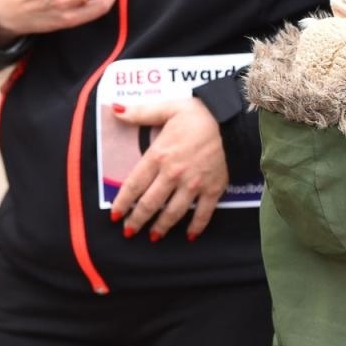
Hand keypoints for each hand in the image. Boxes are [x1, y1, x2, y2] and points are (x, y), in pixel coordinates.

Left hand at [108, 98, 227, 240]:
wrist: (230, 121)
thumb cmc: (196, 114)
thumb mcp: (165, 109)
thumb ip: (139, 113)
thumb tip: (115, 110)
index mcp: (159, 155)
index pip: (134, 184)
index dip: (122, 202)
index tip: (114, 215)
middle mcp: (174, 174)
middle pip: (151, 203)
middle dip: (137, 220)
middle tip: (128, 231)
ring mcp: (194, 184)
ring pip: (174, 212)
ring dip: (161, 227)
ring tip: (152, 237)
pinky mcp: (214, 189)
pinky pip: (204, 213)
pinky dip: (196, 227)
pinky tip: (189, 236)